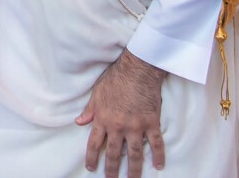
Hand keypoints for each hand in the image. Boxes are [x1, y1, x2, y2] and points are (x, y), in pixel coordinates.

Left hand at [77, 49, 165, 177]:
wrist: (137, 71)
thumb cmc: (115, 79)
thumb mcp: (97, 94)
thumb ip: (89, 110)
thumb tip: (79, 122)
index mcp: (103, 119)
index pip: (94, 143)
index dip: (92, 157)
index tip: (91, 167)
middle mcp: (118, 126)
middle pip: (114, 153)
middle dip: (111, 169)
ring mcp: (136, 126)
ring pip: (135, 154)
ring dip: (134, 169)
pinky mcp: (152, 123)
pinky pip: (156, 144)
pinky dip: (158, 156)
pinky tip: (158, 166)